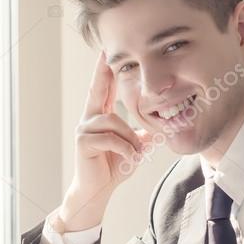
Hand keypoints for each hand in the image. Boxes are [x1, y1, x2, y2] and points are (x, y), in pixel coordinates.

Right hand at [58, 51, 151, 230]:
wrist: (96, 191)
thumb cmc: (112, 169)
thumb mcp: (132, 149)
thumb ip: (142, 136)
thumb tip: (161, 128)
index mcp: (100, 116)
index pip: (104, 89)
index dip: (106, 71)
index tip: (107, 52)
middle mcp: (89, 118)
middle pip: (97, 90)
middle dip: (103, 71)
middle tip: (107, 53)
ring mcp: (84, 129)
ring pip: (114, 122)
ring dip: (130, 139)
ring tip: (136, 154)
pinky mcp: (83, 142)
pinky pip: (111, 138)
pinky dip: (126, 150)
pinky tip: (130, 160)